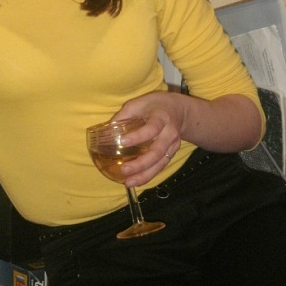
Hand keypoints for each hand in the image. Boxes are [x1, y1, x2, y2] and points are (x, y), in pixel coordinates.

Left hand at [111, 90, 262, 187]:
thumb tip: (106, 131)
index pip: (151, 128)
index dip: (138, 136)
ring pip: (161, 163)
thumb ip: (124, 115)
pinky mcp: (172, 153)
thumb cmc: (155, 105)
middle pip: (157, 151)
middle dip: (141, 163)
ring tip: (129, 182)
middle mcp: (169, 133)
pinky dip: (149, 175)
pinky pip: (161, 166)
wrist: (180, 110)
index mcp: (161, 117)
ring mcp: (173, 145)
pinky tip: (137, 180)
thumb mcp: (140, 103)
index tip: (122, 142)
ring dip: (145, 174)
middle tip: (124, 169)